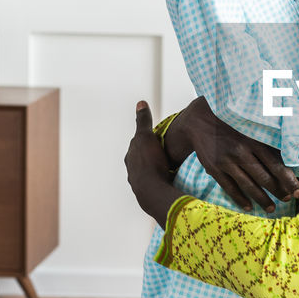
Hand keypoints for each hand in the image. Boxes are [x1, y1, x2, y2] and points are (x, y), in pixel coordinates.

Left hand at [125, 102, 181, 227]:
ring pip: (147, 171)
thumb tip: (140, 104)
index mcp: (130, 156)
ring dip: (155, 168)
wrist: (153, 191)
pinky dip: (160, 179)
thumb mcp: (146, 136)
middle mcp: (132, 169)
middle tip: (163, 152)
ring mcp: (139, 182)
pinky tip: (168, 179)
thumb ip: (143, 121)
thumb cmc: (149, 163)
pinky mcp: (148, 193)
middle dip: (150, 154)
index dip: (147, 139)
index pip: (137, 144)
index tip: (156, 137)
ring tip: (168, 166)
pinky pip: (154, 183)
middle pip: (141, 158)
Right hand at [163, 96, 298, 213]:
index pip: (276, 164)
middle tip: (288, 199)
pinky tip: (249, 206)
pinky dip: (240, 199)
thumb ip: (267, 141)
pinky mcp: (215, 169)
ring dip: (262, 199)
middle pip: (264, 177)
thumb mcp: (251, 127)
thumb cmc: (232, 124)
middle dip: (278, 191)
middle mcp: (241, 152)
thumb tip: (291, 157)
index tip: (298, 191)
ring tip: (272, 208)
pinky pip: (229, 188)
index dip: (288, 180)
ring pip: (248, 185)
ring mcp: (227, 162)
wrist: (200, 121)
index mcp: (254, 140)